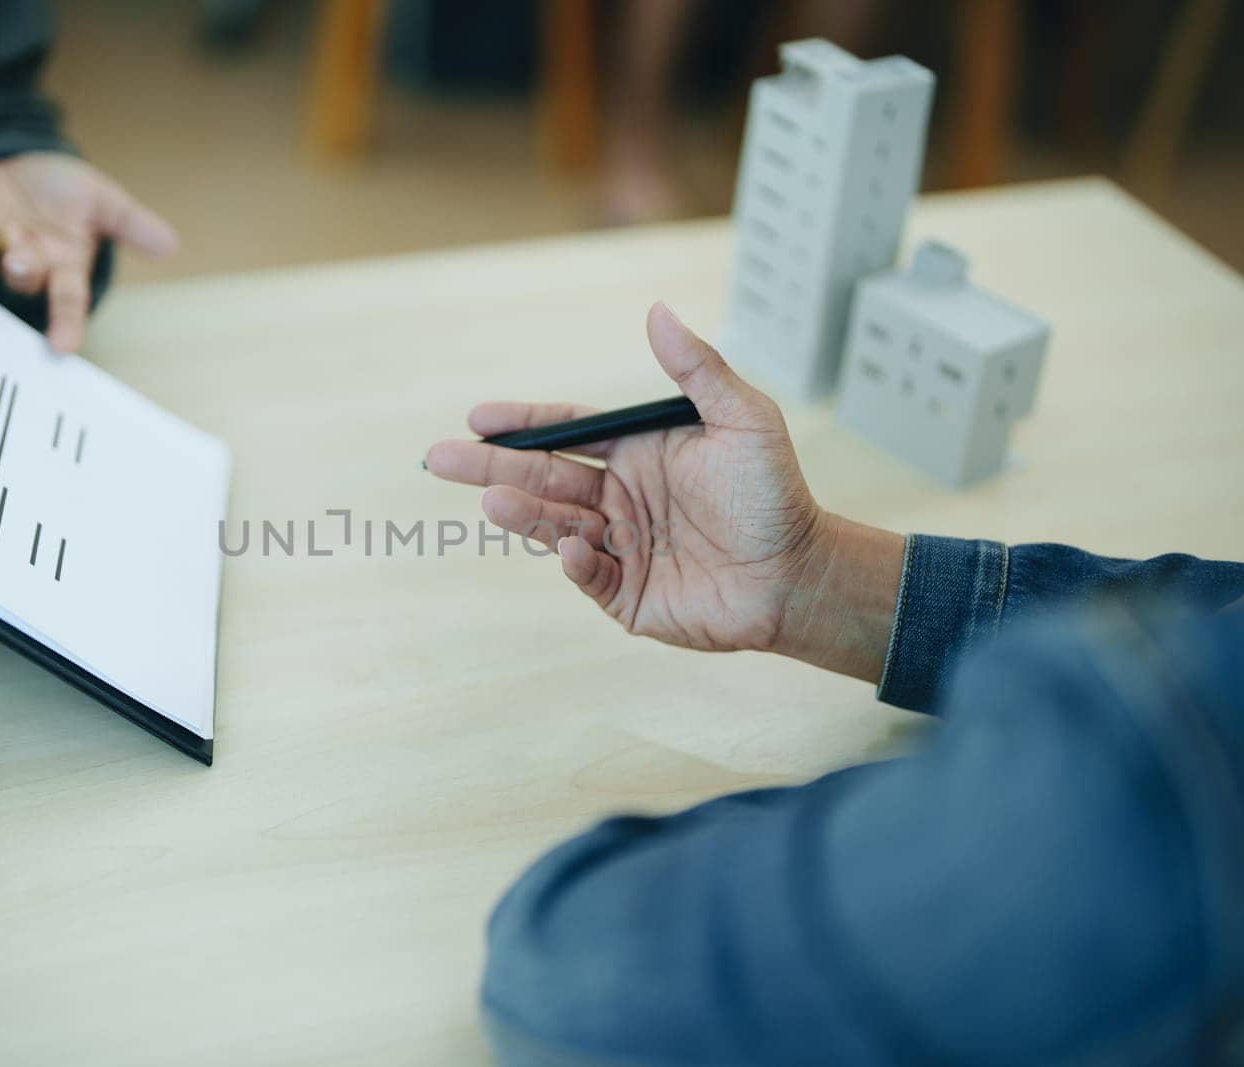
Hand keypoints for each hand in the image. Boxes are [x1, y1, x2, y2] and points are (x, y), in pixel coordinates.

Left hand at [0, 152, 177, 351]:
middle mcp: (26, 259)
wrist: (20, 170)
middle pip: (24, 275)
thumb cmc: (63, 195)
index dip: (67, 323)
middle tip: (23, 259)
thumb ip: (131, 224)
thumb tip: (170, 245)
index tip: (64, 347)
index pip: (68, 299)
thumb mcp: (104, 202)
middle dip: (23, 267)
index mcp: (63, 265)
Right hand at [425, 302, 903, 680]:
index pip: (567, 433)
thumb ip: (697, 369)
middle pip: (543, 477)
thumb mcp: (743, 419)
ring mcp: (620, 547)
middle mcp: (620, 498)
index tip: (478, 417)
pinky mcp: (626, 595)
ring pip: (555, 524)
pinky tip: (568, 546)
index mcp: (638, 453)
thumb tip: (656, 311)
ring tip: (489, 500)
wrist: (802, 575)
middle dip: (492, 467)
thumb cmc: (776, 496)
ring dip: (522, 512)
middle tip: (440, 458)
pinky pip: (589, 575)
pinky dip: (574, 562)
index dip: (523, 425)